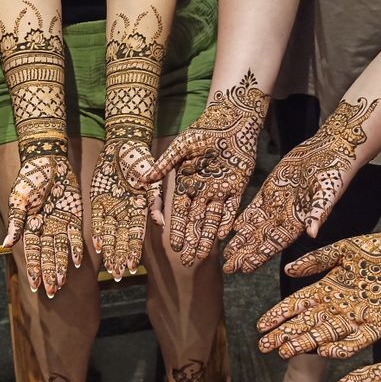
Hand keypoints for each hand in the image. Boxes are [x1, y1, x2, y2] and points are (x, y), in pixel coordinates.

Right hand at [4, 154, 83, 296]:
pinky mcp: (73, 217)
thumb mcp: (20, 199)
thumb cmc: (30, 178)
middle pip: (47, 256)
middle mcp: (45, 229)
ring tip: (61, 284)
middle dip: (48, 274)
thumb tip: (8, 244)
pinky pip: (74, 237)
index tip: (34, 285)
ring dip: (60, 267)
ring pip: (60, 251)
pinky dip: (75, 249)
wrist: (48, 160)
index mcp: (29, 227)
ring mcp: (59, 224)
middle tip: (50, 292)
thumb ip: (16, 221)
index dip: (34, 269)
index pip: (32, 253)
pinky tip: (75, 263)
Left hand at [90, 139, 158, 278]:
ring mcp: (112, 207)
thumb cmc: (141, 159)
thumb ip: (154, 200)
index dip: (134, 250)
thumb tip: (159, 223)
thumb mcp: (151, 178)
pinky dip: (97, 233)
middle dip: (121, 257)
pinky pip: (97, 220)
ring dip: (110, 251)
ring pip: (110, 234)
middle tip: (119, 274)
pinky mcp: (98, 201)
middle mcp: (126, 212)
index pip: (137, 234)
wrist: (123, 144)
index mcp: (141, 208)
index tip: (133, 266)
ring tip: (110, 268)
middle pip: (123, 239)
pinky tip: (97, 247)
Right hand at [148, 71, 267, 265]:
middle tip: (188, 261)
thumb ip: (165, 164)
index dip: (177, 228)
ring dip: (208, 237)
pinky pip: (231, 208)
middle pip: (196, 221)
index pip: (180, 212)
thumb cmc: (202, 131)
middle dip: (192, 240)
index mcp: (186, 183)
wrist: (229, 120)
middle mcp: (202, 191)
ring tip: (203, 256)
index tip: (174, 245)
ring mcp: (220, 190)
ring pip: (212, 219)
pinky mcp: (237, 186)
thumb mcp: (181, 147)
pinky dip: (227, 221)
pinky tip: (223, 236)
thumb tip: (143, 180)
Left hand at [223, 98, 378, 273]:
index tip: (245, 268)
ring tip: (224, 254)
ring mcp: (275, 205)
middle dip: (245, 254)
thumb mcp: (327, 193)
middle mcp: (285, 218)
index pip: (275, 244)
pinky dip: (240, 219)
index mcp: (299, 222)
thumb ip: (318, 213)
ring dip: (240, 240)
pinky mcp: (269, 191)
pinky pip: (252, 208)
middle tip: (227, 268)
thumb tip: (312, 233)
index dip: (260, 256)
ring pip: (253, 227)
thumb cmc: (334, 173)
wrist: (330, 151)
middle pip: (261, 240)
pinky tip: (228, 229)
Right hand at [256, 208, 380, 358]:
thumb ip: (314, 261)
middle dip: (284, 335)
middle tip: (264, 346)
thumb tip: (287, 271)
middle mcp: (339, 306)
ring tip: (284, 352)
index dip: (279, 316)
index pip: (297, 305)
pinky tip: (323, 351)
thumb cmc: (379, 248)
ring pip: (324, 334)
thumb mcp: (341, 251)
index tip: (261, 325)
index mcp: (328, 288)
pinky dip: (340, 348)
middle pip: (306, 324)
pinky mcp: (378, 326)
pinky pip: (356, 342)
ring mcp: (357, 318)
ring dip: (305, 343)